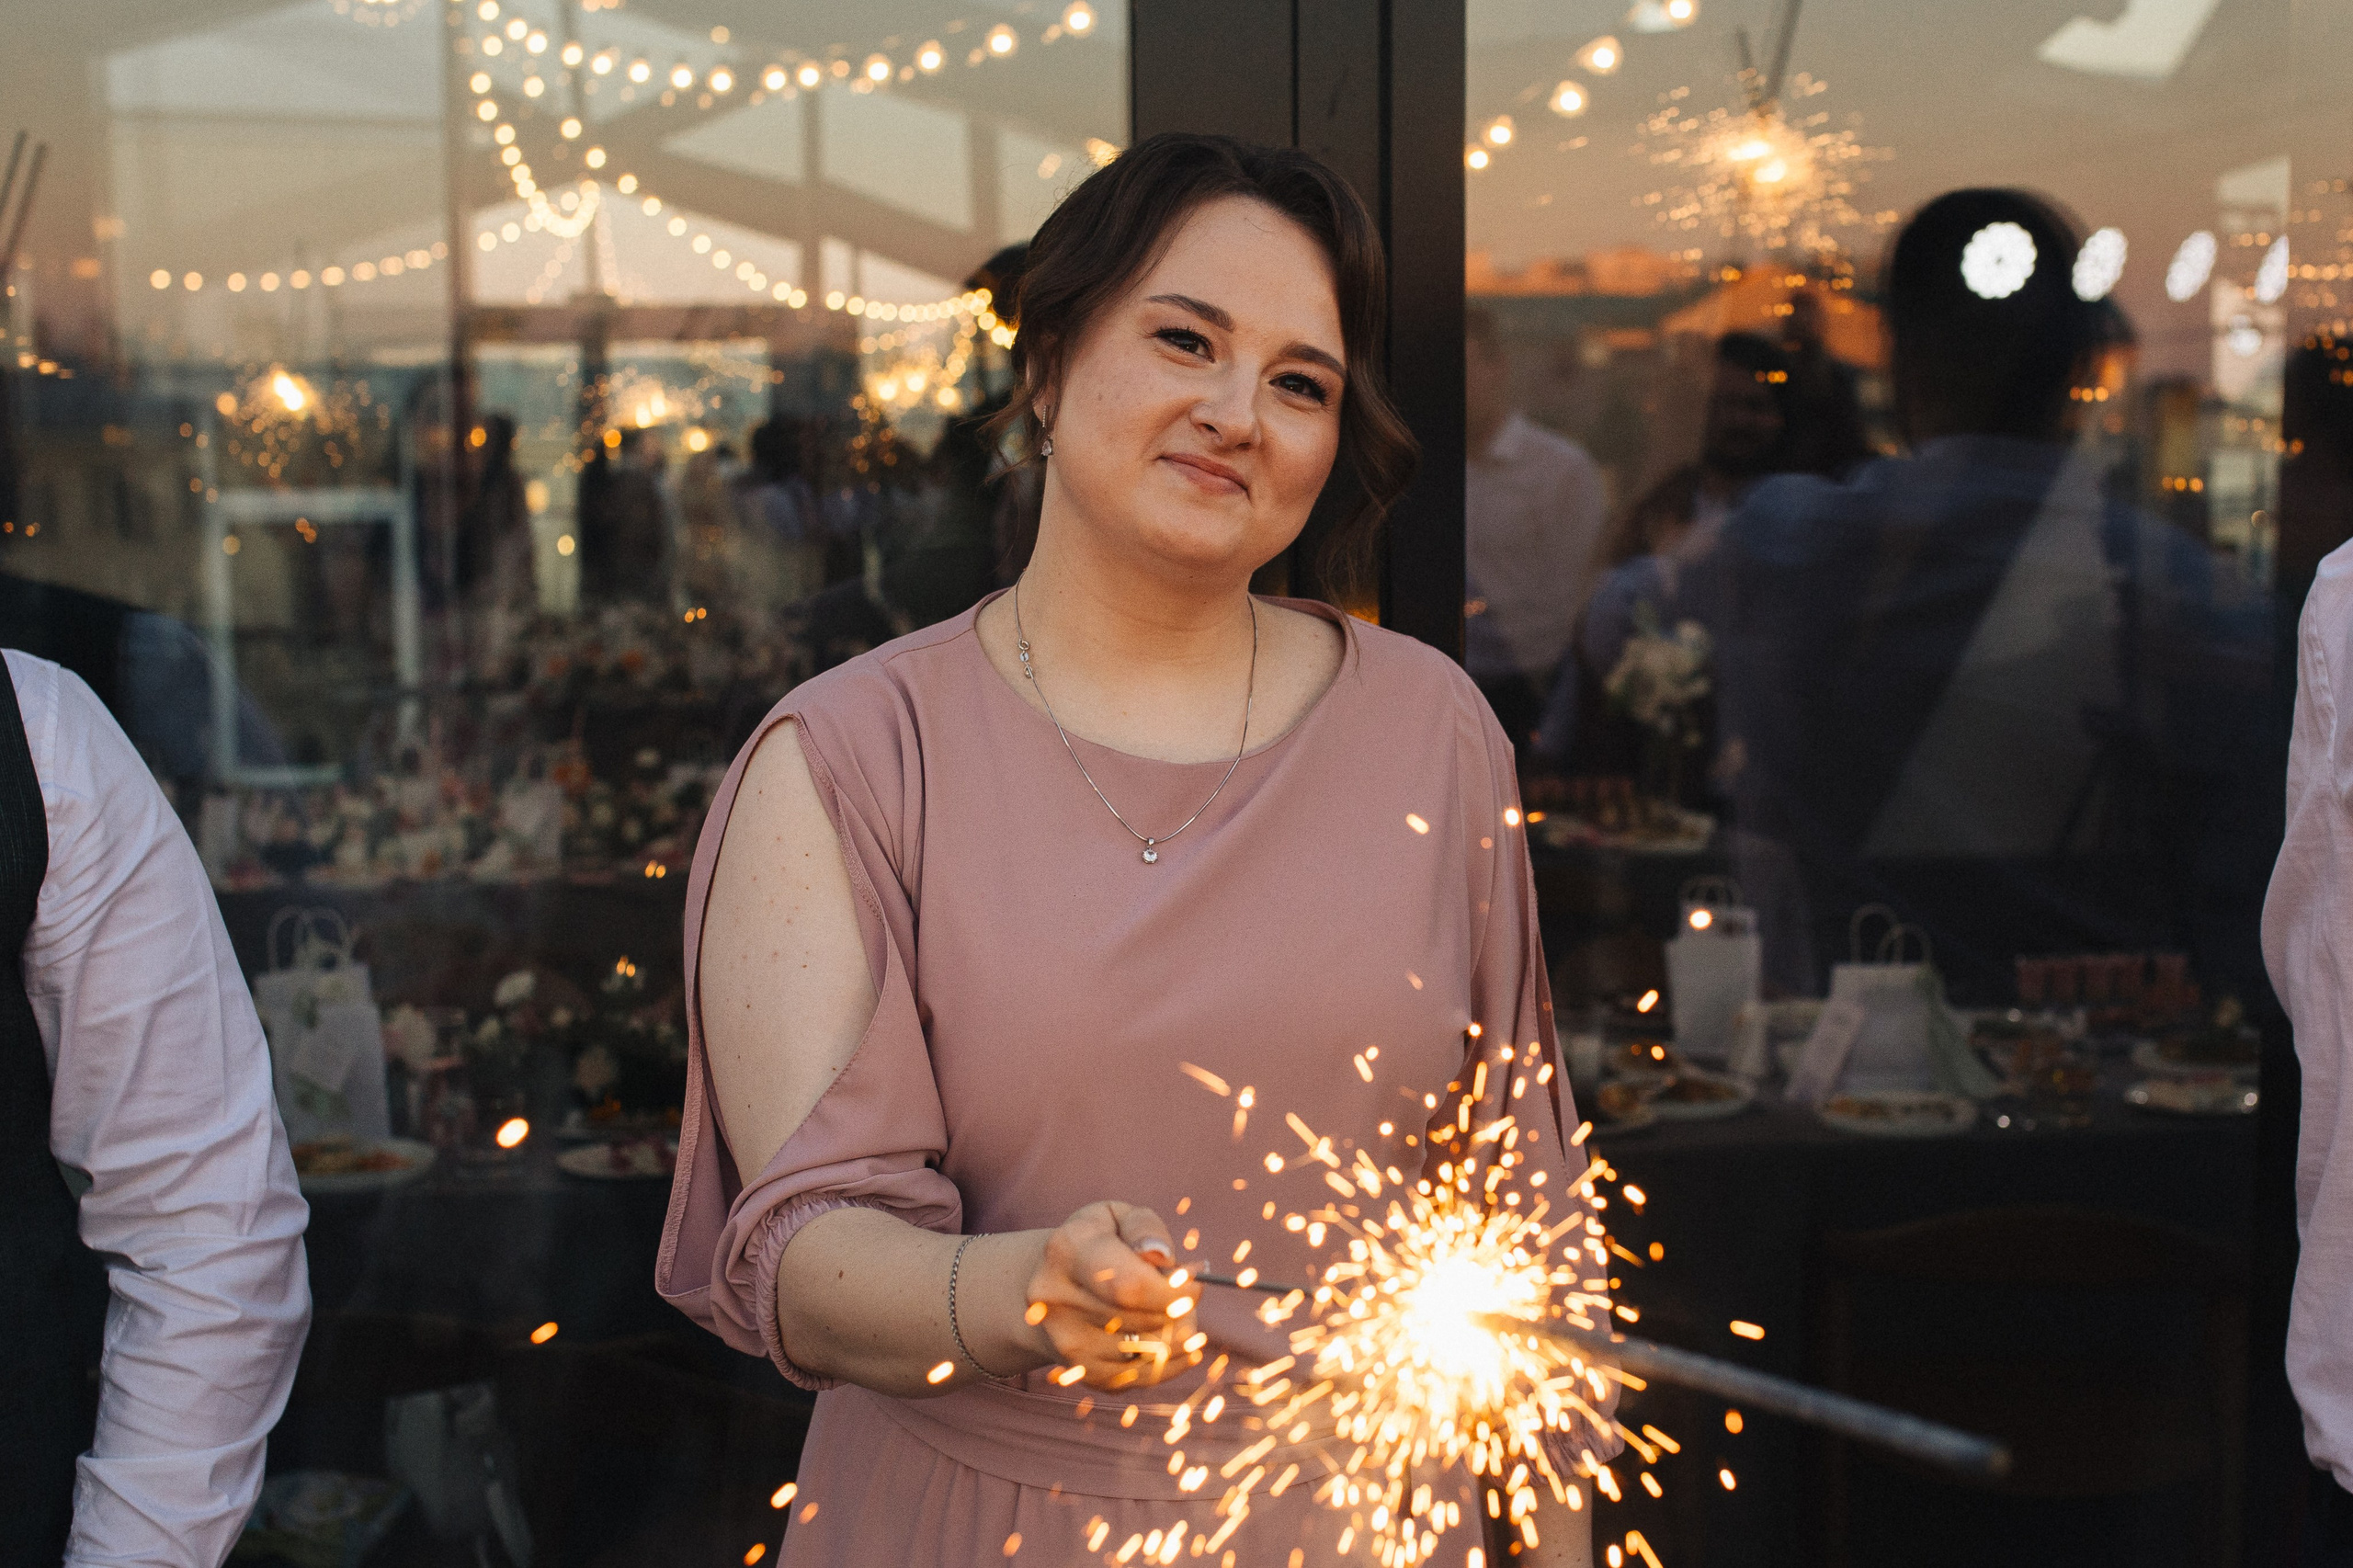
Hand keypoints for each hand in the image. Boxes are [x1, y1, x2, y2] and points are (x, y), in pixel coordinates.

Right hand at [1021, 1201, 1201, 1388]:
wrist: (1049, 1281)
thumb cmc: (1098, 1243)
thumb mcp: (1118, 1216)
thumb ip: (1144, 1228)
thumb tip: (1161, 1256)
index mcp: (1067, 1250)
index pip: (1130, 1286)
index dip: (1175, 1291)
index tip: (1194, 1282)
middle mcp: (1056, 1299)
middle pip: (1145, 1320)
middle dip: (1180, 1309)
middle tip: (1185, 1295)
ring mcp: (1065, 1341)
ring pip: (1149, 1351)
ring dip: (1177, 1333)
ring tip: (1169, 1311)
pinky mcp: (1081, 1371)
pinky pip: (1144, 1377)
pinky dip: (1170, 1360)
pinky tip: (1168, 1337)